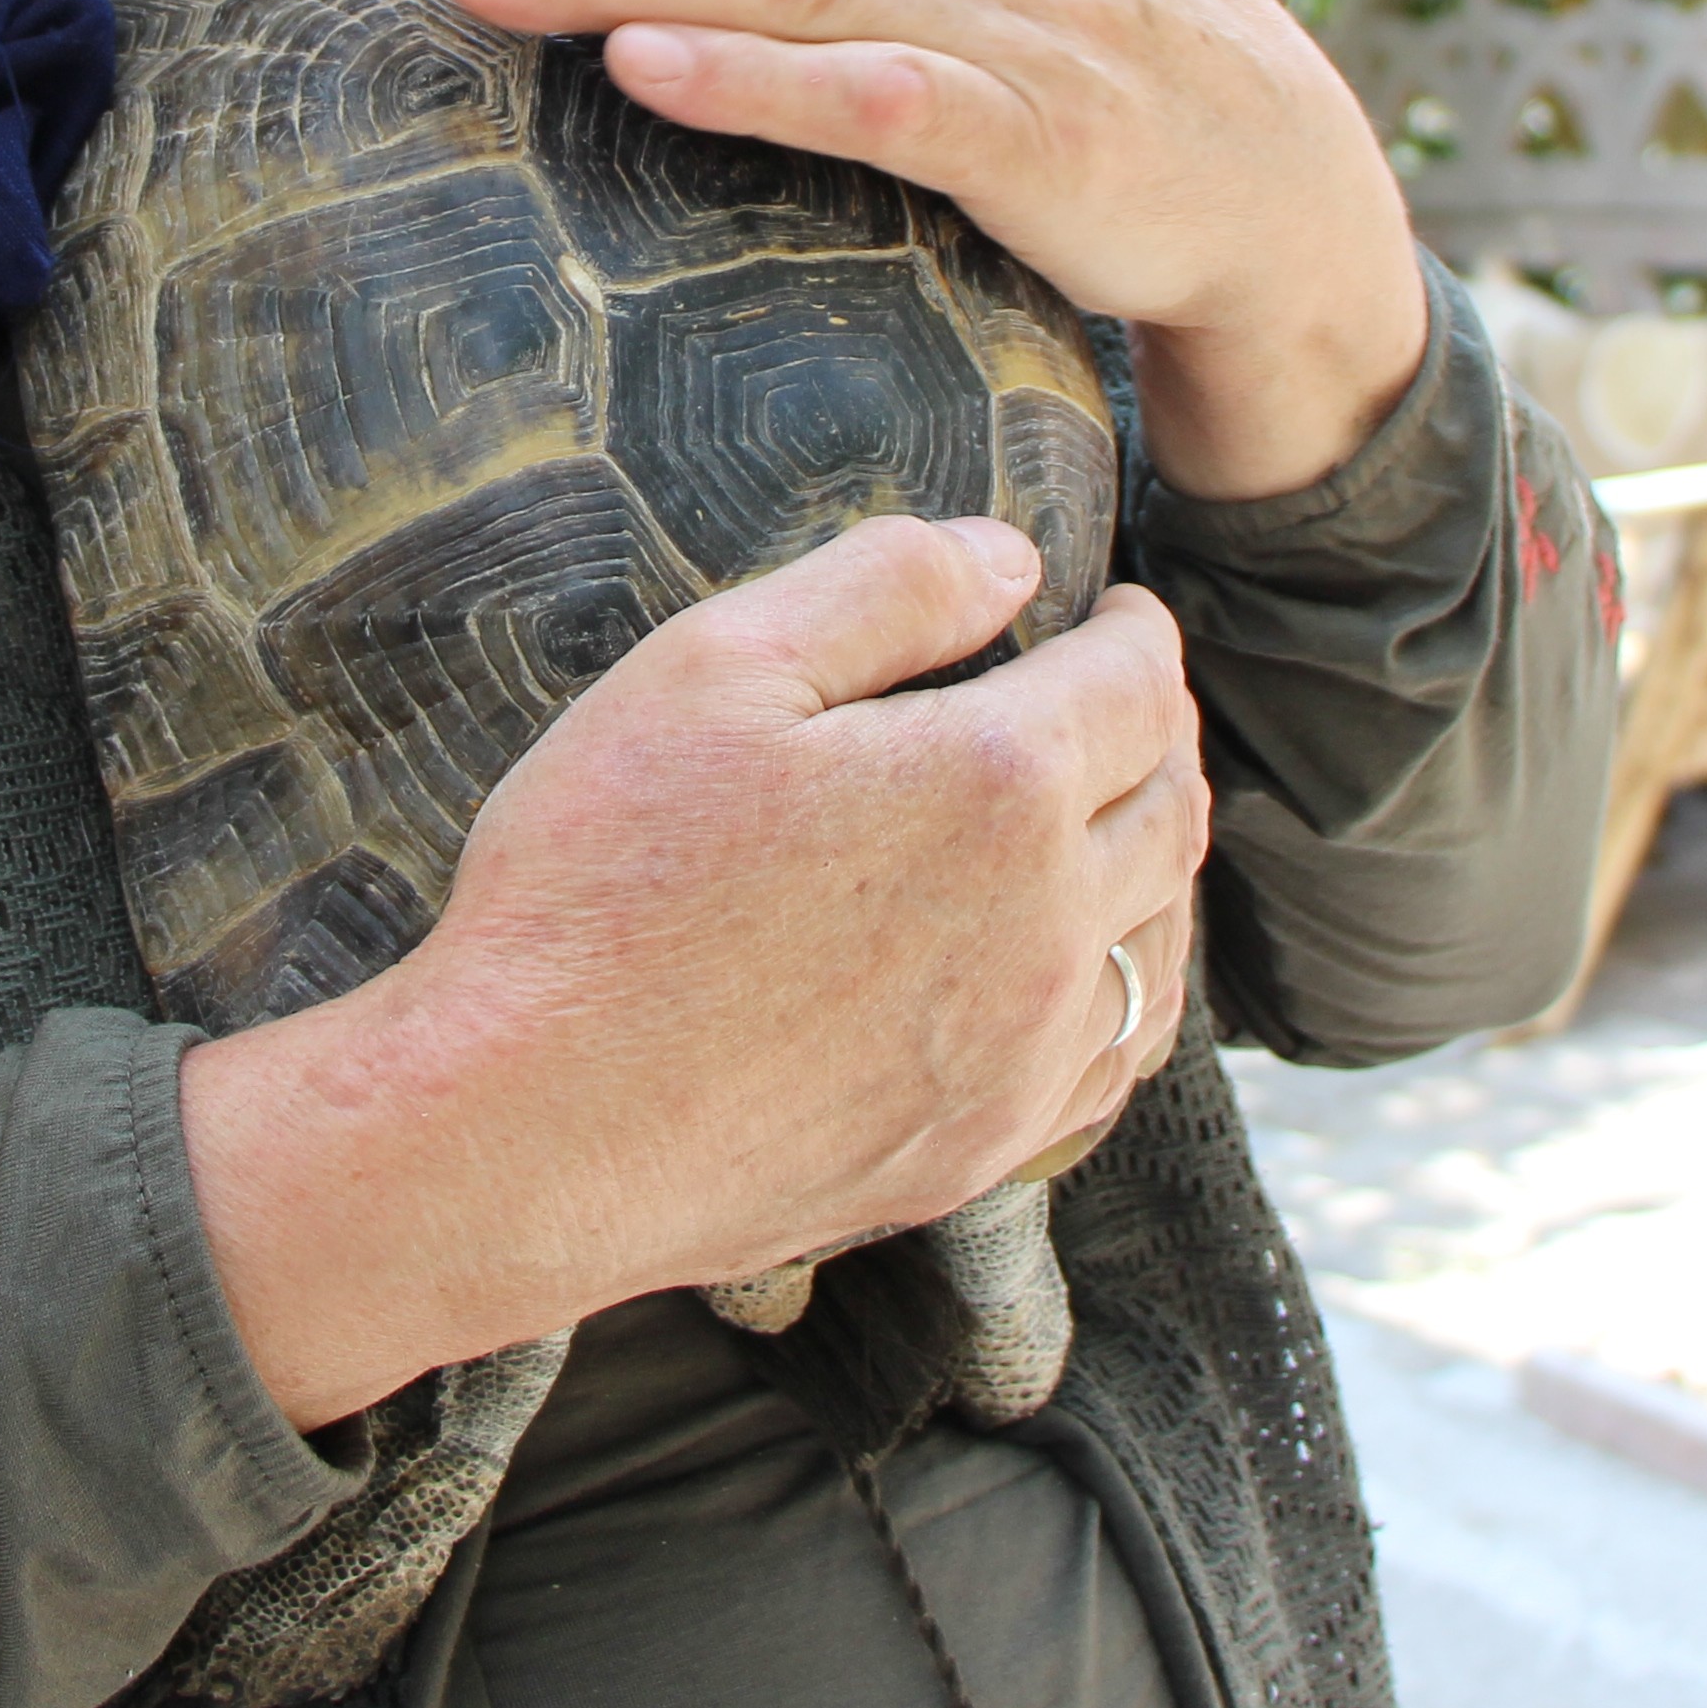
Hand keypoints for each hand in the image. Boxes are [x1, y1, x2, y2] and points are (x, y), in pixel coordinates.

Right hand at [178, 515, 1206, 1428]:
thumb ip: (885, 588)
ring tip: (1119, 818)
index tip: (1114, 613)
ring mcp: (1024, 1054)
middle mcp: (1047, 925)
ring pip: (1163, 938)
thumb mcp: (714, 668)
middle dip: (1161, 734)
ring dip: (1160, 861)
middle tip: (1123, 699)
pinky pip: (1114, 1057)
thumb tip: (1012, 558)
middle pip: (1173, 806)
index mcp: (997, 785)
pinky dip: (1126, 987)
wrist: (533, 1130)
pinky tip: (1080, 969)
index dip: (1136, 631)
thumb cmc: (601, 885)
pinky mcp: (980, 1149)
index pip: (1137, 684)